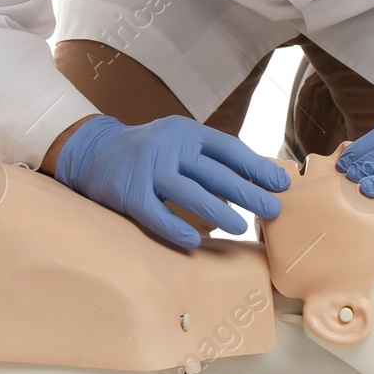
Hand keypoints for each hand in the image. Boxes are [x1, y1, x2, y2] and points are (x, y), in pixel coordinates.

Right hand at [53, 114, 291, 247]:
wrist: (93, 150)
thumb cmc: (150, 151)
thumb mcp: (180, 142)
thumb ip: (210, 157)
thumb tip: (258, 179)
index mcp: (186, 132)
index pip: (228, 148)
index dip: (256, 167)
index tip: (280, 184)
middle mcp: (168, 147)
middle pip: (215, 173)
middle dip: (248, 193)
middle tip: (273, 210)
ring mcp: (147, 169)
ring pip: (189, 193)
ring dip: (219, 212)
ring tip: (241, 226)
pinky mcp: (128, 193)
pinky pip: (156, 214)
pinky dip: (175, 228)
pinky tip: (194, 241)